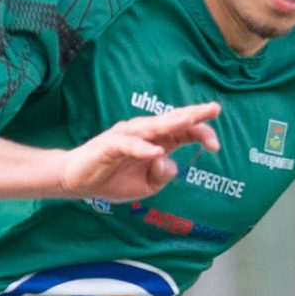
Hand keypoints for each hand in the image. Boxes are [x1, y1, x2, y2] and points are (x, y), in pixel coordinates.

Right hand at [59, 102, 220, 202]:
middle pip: (172, 121)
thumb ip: (163, 176)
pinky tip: (157, 151)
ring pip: (153, 127)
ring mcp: (126, 137)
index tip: (216, 146)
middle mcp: (144, 133)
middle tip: (215, 108)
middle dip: (193, 115)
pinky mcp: (109, 145)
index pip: (184, 132)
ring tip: (190, 119)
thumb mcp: (147, 186)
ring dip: (172, 123)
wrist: (78, 181)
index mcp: (157, 141)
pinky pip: (128, 145)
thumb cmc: (114, 179)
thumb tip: (169, 162)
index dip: (201, 134)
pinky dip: (142, 148)